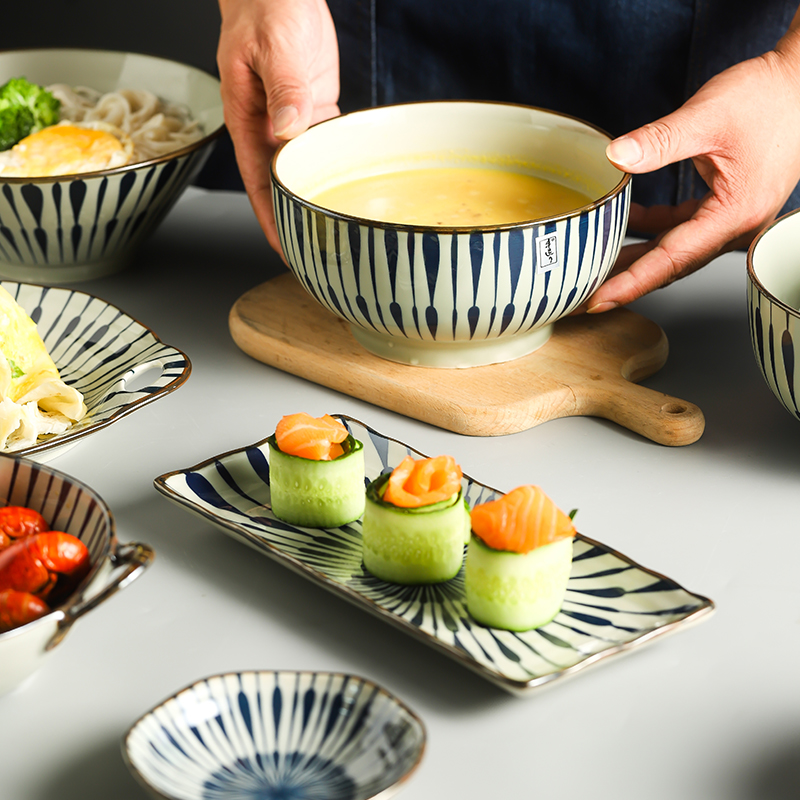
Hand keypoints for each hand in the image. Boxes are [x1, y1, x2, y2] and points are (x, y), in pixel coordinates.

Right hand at [217, 0, 339, 252]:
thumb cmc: (265, 8)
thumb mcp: (273, 48)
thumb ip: (283, 90)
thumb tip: (287, 130)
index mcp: (248, 118)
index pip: (257, 179)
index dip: (269, 216)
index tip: (284, 247)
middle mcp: (267, 125)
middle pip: (281, 182)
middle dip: (295, 217)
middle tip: (318, 249)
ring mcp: (291, 118)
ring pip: (304, 166)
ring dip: (316, 193)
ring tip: (336, 226)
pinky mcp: (313, 106)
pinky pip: (325, 141)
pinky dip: (336, 160)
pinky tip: (350, 181)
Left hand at [582, 22, 799, 312]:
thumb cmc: (768, 96)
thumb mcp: (708, 115)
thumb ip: (660, 140)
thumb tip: (616, 156)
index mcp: (734, 214)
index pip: (672, 260)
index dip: (632, 282)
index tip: (598, 300)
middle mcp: (735, 225)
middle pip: (671, 264)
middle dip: (627, 280)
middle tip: (585, 295)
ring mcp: (731, 216)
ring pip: (674, 248)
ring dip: (637, 257)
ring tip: (596, 265)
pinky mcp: (725, 204)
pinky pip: (682, 227)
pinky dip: (653, 228)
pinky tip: (625, 220)